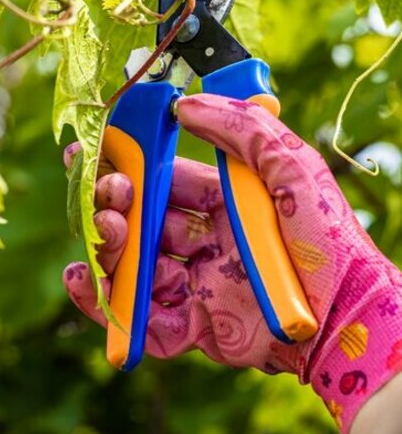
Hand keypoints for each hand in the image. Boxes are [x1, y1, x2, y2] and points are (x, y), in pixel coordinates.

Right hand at [63, 94, 401, 433]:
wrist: (349, 317)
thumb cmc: (328, 238)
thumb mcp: (292, 167)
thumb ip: (243, 129)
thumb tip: (186, 105)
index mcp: (221, 204)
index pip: (162, 181)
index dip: (128, 165)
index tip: (93, 149)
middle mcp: (203, 243)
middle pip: (140, 223)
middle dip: (113, 205)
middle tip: (106, 196)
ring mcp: (196, 286)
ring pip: (133, 267)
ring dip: (106, 246)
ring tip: (104, 230)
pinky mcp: (194, 329)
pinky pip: (140, 319)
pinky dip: (105, 305)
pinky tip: (84, 279)